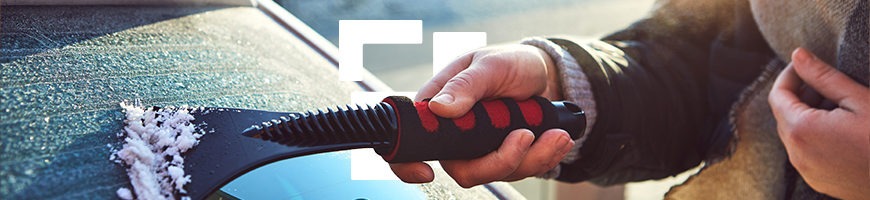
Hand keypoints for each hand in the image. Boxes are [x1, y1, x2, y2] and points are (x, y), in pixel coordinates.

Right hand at [388, 44, 573, 187]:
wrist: (547, 74)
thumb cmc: (512, 62)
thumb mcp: (490, 65)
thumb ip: (466, 86)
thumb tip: (439, 108)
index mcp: (439, 107)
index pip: (412, 141)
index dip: (408, 164)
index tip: (427, 173)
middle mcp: (456, 133)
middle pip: (463, 169)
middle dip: (501, 161)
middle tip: (527, 135)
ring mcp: (481, 148)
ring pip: (497, 173)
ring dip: (532, 158)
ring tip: (556, 133)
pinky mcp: (505, 156)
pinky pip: (520, 171)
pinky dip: (544, 157)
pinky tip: (557, 138)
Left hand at [769, 48, 868, 198]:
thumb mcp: (858, 99)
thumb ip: (823, 77)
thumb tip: (798, 55)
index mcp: (801, 130)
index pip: (777, 96)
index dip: (789, 76)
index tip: (803, 65)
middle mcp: (796, 154)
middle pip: (784, 116)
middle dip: (800, 96)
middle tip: (825, 85)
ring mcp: (806, 170)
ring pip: (793, 135)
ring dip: (807, 116)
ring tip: (837, 105)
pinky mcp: (818, 180)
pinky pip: (805, 153)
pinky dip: (813, 136)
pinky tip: (839, 128)